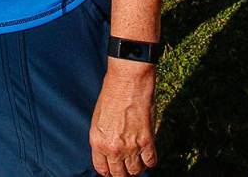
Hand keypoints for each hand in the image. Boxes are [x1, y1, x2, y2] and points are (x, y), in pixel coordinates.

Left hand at [89, 59, 157, 176]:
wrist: (128, 81)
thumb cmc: (111, 94)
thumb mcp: (98, 118)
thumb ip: (102, 138)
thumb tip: (108, 151)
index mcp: (97, 142)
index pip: (102, 169)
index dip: (108, 172)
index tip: (113, 170)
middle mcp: (113, 148)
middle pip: (119, 174)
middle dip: (123, 173)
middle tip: (126, 168)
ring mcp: (131, 147)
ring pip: (136, 171)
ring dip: (137, 168)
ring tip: (137, 162)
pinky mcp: (147, 141)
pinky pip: (150, 162)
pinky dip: (150, 162)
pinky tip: (148, 156)